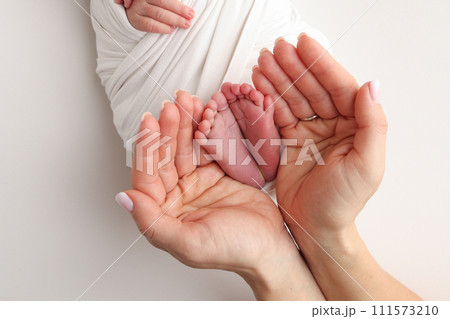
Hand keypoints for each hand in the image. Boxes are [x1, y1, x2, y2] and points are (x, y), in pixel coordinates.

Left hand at [116, 91, 323, 299]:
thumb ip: (153, 224)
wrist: (269, 245)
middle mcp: (174, 196)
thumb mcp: (190, 243)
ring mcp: (194, 183)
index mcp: (162, 214)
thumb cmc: (233, 250)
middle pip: (164, 157)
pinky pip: (205, 147)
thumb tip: (123, 198)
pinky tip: (202, 113)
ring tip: (187, 101)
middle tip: (172, 105)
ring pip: (184, 148)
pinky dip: (204, 130)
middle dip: (167, 130)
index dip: (147, 148)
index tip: (150, 122)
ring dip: (184, 125)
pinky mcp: (213, 173)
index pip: (147, 177)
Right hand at [118, 0, 194, 33]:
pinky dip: (162, 28)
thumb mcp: (158, 3)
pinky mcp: (136, 20)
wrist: (132, 13)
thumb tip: (185, 11)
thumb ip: (168, 3)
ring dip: (174, 20)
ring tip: (184, 24)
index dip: (179, 6)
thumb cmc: (150, 6)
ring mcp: (138, 8)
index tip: (191, 13)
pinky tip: (171, 30)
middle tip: (190, 20)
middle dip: (179, 12)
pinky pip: (149, 25)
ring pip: (158, 14)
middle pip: (163, 4)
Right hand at [253, 36, 421, 300]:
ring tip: (263, 61)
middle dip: (294, 67)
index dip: (321, 64)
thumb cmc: (342, 202)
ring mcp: (309, 131)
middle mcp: (333, 124)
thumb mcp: (367, 166)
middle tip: (275, 49)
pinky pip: (279, 114)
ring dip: (278, 78)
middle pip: (312, 87)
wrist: (315, 227)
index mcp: (355, 126)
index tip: (303, 44)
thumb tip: (371, 85)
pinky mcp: (290, 140)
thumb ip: (372, 125)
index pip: (338, 87)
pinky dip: (268, 98)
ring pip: (293, 97)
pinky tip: (259, 82)